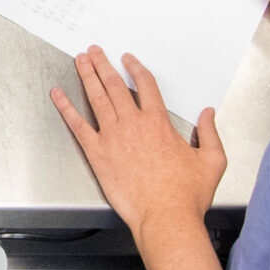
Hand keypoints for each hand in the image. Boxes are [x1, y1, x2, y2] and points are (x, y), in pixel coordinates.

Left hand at [50, 47, 225, 236]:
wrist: (165, 218)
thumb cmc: (186, 195)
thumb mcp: (211, 161)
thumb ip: (210, 133)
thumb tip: (208, 114)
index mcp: (158, 123)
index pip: (146, 85)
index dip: (135, 68)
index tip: (128, 60)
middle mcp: (133, 124)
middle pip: (115, 85)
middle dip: (104, 64)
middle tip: (95, 51)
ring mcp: (113, 138)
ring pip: (97, 98)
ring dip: (87, 76)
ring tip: (80, 61)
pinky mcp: (98, 155)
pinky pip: (78, 126)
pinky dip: (66, 108)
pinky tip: (58, 95)